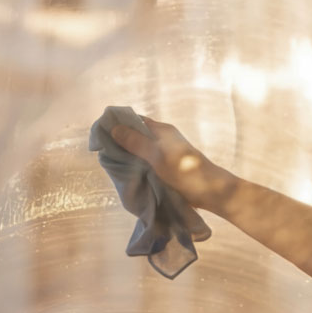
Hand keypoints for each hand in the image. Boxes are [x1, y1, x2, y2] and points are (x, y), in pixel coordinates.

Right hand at [107, 114, 237, 212]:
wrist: (211, 192)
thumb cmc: (185, 171)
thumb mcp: (157, 155)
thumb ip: (136, 142)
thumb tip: (113, 128)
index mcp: (162, 130)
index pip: (134, 120)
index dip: (117, 124)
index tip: (100, 134)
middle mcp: (163, 139)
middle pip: (136, 135)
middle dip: (120, 141)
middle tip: (103, 152)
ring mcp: (166, 153)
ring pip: (140, 150)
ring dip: (128, 155)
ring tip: (111, 163)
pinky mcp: (168, 167)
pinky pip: (146, 161)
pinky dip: (137, 164)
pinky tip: (127, 172)